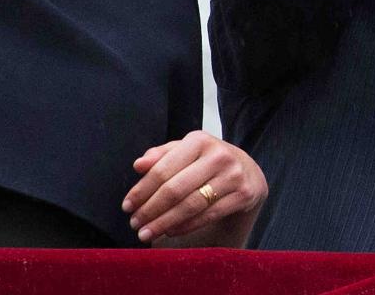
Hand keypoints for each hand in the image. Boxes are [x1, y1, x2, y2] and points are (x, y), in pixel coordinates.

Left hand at [122, 129, 267, 245]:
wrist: (248, 171)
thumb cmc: (207, 161)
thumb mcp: (185, 151)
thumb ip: (161, 156)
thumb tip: (138, 165)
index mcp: (199, 141)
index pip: (163, 168)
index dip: (142, 190)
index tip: (126, 206)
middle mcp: (218, 156)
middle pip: (175, 189)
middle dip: (150, 209)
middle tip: (134, 224)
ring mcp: (233, 176)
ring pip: (191, 205)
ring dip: (164, 222)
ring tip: (146, 233)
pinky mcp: (243, 195)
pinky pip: (208, 215)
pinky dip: (185, 226)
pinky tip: (169, 231)